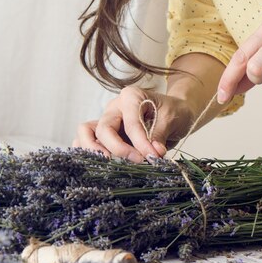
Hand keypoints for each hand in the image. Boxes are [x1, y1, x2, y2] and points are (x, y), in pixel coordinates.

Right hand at [72, 86, 194, 162]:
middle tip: (137, 161)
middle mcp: (114, 108)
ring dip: (94, 150)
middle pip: (103, 129)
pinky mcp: (105, 134)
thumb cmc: (174, 111)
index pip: (130, 123)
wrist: (176, 112)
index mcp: (130, 97)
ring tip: (108, 165)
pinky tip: (96, 164)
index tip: (153, 157)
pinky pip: (86, 140)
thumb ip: (159, 135)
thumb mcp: (171, 119)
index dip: (140, 143)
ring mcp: (107, 120)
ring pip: (86, 132)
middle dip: (118, 149)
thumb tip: (153, 154)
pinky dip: (86, 151)